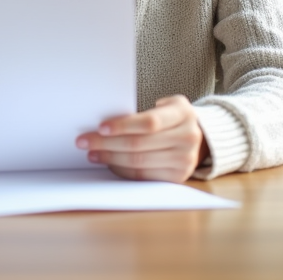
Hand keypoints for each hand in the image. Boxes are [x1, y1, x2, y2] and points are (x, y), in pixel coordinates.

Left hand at [76, 95, 206, 181]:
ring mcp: (185, 160)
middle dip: (107, 143)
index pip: (149, 123)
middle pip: (139, 144)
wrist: (198, 135)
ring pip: (138, 162)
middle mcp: (187, 138)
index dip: (123, 126)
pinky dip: (122, 169)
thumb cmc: (171, 116)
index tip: (100, 127)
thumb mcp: (165, 105)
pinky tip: (109, 162)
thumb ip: (142, 112)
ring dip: (110, 158)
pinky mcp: (178, 177)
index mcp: (183, 114)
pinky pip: (143, 176)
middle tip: (84, 141)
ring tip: (92, 153)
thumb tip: (104, 124)